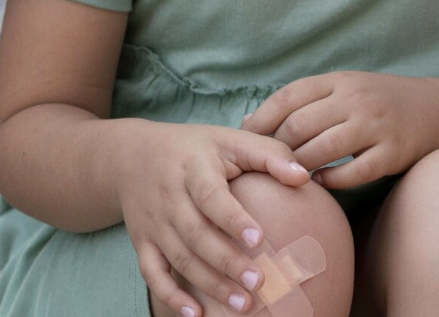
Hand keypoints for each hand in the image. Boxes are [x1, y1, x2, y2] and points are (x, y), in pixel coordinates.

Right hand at [117, 121, 308, 316]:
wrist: (135, 156)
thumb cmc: (199, 148)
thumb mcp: (232, 139)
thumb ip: (270, 155)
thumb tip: (304, 178)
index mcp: (193, 168)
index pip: (211, 196)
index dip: (233, 219)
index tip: (259, 239)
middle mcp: (169, 197)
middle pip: (196, 234)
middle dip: (227, 262)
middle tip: (260, 282)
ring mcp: (154, 223)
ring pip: (179, 258)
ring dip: (209, 284)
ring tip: (242, 304)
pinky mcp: (143, 243)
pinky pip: (152, 274)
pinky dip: (171, 297)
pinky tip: (196, 315)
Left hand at [243, 71, 438, 187]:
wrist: (438, 110)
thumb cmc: (380, 102)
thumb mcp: (346, 87)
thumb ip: (304, 101)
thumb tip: (249, 120)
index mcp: (342, 80)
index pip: (289, 96)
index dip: (261, 120)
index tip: (244, 140)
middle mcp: (358, 99)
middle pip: (299, 126)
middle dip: (275, 149)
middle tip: (263, 166)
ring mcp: (377, 126)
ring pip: (321, 151)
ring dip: (297, 167)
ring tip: (287, 176)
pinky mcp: (393, 152)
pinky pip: (352, 174)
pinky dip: (330, 181)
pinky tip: (320, 182)